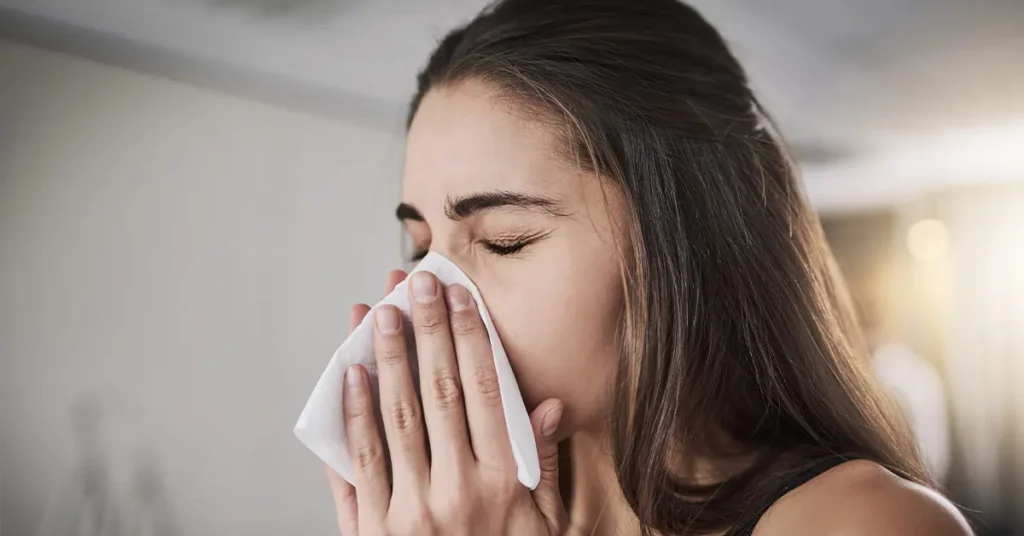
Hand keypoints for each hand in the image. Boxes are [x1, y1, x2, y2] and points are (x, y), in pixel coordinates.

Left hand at [325, 270, 566, 535]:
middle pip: (438, 390)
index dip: (470, 337)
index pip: (484, 391)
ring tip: (378, 312)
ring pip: (395, 416)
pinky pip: (360, 462)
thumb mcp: (544, 526)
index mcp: (504, 483)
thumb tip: (547, 403)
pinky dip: (353, 414)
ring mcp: (411, 510)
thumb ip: (542, 465)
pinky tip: (351, 375)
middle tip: (415, 282)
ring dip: (386, 358)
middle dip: (426, 329)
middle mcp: (458, 489)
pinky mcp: (372, 530)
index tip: (459, 296)